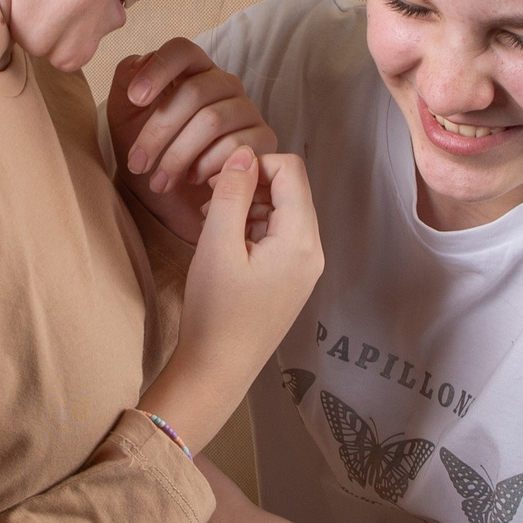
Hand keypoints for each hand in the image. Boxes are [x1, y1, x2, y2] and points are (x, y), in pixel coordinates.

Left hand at [107, 40, 276, 244]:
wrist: (172, 200)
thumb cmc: (150, 152)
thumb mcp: (125, 116)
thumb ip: (126, 81)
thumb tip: (140, 63)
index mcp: (192, 70)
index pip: (181, 50)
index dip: (158, 69)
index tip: (134, 99)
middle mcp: (224, 83)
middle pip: (194, 92)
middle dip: (158, 132)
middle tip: (138, 163)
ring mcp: (246, 110)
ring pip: (212, 121)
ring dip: (178, 156)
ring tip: (159, 181)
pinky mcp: (263, 139)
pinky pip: (237, 146)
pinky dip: (208, 166)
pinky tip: (193, 179)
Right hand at [151, 145, 322, 450]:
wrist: (219, 370)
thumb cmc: (216, 310)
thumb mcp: (217, 245)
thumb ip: (232, 194)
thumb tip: (243, 153)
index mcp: (301, 240)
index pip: (290, 170)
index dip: (253, 164)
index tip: (217, 178)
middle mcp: (313, 250)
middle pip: (291, 190)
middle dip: (251, 183)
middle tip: (210, 196)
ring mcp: (306, 267)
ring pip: (283, 212)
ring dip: (249, 205)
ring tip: (211, 218)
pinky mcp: (293, 280)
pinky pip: (280, 236)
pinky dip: (253, 227)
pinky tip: (224, 240)